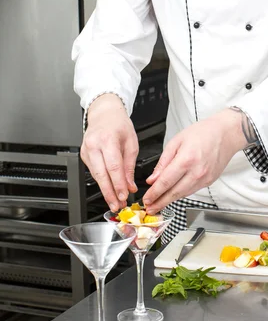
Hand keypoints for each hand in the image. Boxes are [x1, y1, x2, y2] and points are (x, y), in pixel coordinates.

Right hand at [81, 94, 137, 211]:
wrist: (104, 114)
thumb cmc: (119, 125)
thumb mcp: (131, 142)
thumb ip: (130, 166)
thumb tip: (130, 185)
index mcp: (108, 139)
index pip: (113, 167)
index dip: (118, 184)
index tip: (124, 196)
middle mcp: (94, 145)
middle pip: (101, 174)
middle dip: (109, 193)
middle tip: (117, 206)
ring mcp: (86, 150)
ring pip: (96, 176)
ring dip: (105, 191)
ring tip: (115, 202)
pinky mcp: (83, 155)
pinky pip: (94, 172)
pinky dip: (102, 182)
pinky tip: (109, 190)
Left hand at [143, 108, 245, 213]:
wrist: (226, 134)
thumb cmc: (203, 133)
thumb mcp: (177, 141)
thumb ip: (164, 161)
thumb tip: (153, 178)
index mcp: (186, 159)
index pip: (166, 182)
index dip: (154, 193)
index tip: (146, 199)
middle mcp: (196, 172)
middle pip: (174, 193)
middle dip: (159, 202)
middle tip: (149, 208)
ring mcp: (204, 179)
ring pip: (183, 194)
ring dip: (169, 201)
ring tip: (158, 204)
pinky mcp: (209, 182)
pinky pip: (191, 191)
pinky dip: (181, 194)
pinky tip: (173, 194)